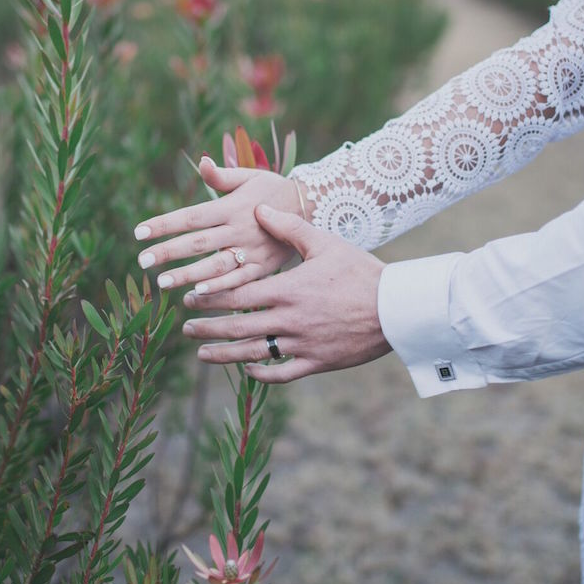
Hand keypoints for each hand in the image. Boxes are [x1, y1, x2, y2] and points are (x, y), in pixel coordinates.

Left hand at [134, 156, 305, 294]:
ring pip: (216, 265)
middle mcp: (239, 229)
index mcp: (231, 206)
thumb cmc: (272, 189)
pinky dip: (220, 288)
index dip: (164, 224)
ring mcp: (251, 250)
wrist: (312, 208)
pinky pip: (239, 281)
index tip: (138, 232)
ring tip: (163, 282)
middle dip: (169, 252)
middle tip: (142, 261)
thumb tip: (202, 162)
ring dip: (189, 275)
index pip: (191, 216)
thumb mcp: (250, 176)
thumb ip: (223, 175)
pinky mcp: (263, 267)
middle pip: (198, 242)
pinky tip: (199, 294)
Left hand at [181, 204, 390, 383]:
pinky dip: (261, 374)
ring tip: (201, 353)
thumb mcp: (325, 243)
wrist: (397, 308)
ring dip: (223, 354)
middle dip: (207, 327)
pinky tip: (246, 370)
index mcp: (288, 290)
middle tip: (185, 326)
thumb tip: (259, 209)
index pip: (237, 295)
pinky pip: (281, 373)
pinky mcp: (317, 363)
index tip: (190, 297)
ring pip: (252, 354)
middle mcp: (289, 320)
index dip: (210, 298)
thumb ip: (289, 227)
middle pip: (237, 327)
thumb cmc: (362, 272)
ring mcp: (302, 344)